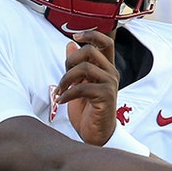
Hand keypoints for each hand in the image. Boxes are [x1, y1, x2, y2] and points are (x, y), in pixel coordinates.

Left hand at [56, 30, 118, 145]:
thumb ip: (76, 65)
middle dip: (70, 61)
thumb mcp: (78, 84)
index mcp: (106, 68)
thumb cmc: (88, 110)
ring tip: (60, 91)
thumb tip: (70, 45)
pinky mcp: (106, 96)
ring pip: (85, 68)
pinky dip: (67, 94)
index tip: (75, 36)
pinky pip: (83, 87)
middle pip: (91, 51)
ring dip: (66, 79)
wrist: (96, 135)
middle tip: (63, 76)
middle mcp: (111, 73)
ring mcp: (110, 84)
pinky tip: (61, 101)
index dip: (91, 34)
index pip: (106, 42)